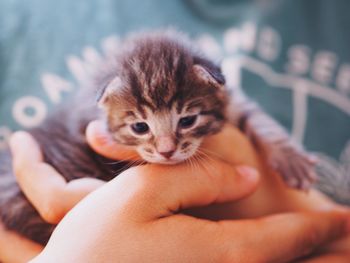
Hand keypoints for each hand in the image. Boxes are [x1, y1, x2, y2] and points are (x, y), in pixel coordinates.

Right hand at [0, 124, 347, 261]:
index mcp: (217, 251)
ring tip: (337, 250)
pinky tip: (276, 257)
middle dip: (327, 250)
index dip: (321, 225)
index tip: (349, 216)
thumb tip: (245, 177)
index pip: (286, 237)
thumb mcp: (142, 191)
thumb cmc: (95, 243)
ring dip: (307, 260)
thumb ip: (198, 177)